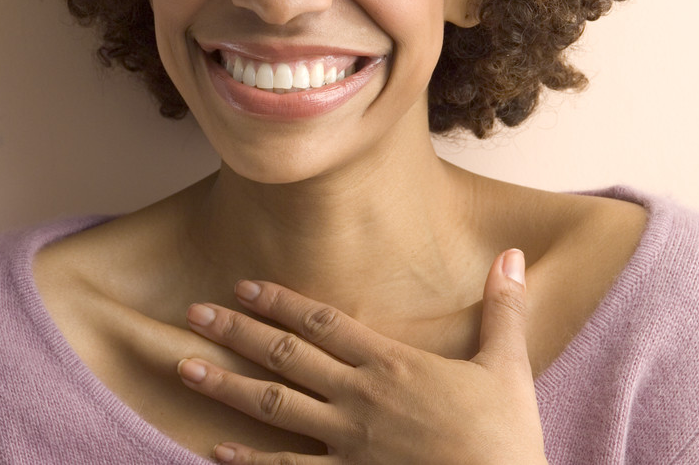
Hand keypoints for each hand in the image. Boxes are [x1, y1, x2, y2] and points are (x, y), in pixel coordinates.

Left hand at [175, 249, 546, 464]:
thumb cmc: (507, 438)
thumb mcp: (508, 366)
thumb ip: (503, 308)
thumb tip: (513, 254)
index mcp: (392, 364)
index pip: (323, 322)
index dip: (280, 302)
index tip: (243, 285)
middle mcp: (360, 398)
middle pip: (285, 356)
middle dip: (236, 332)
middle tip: (193, 315)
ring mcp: (349, 442)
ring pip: (274, 407)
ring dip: (226, 386)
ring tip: (185, 369)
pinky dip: (250, 462)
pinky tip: (216, 452)